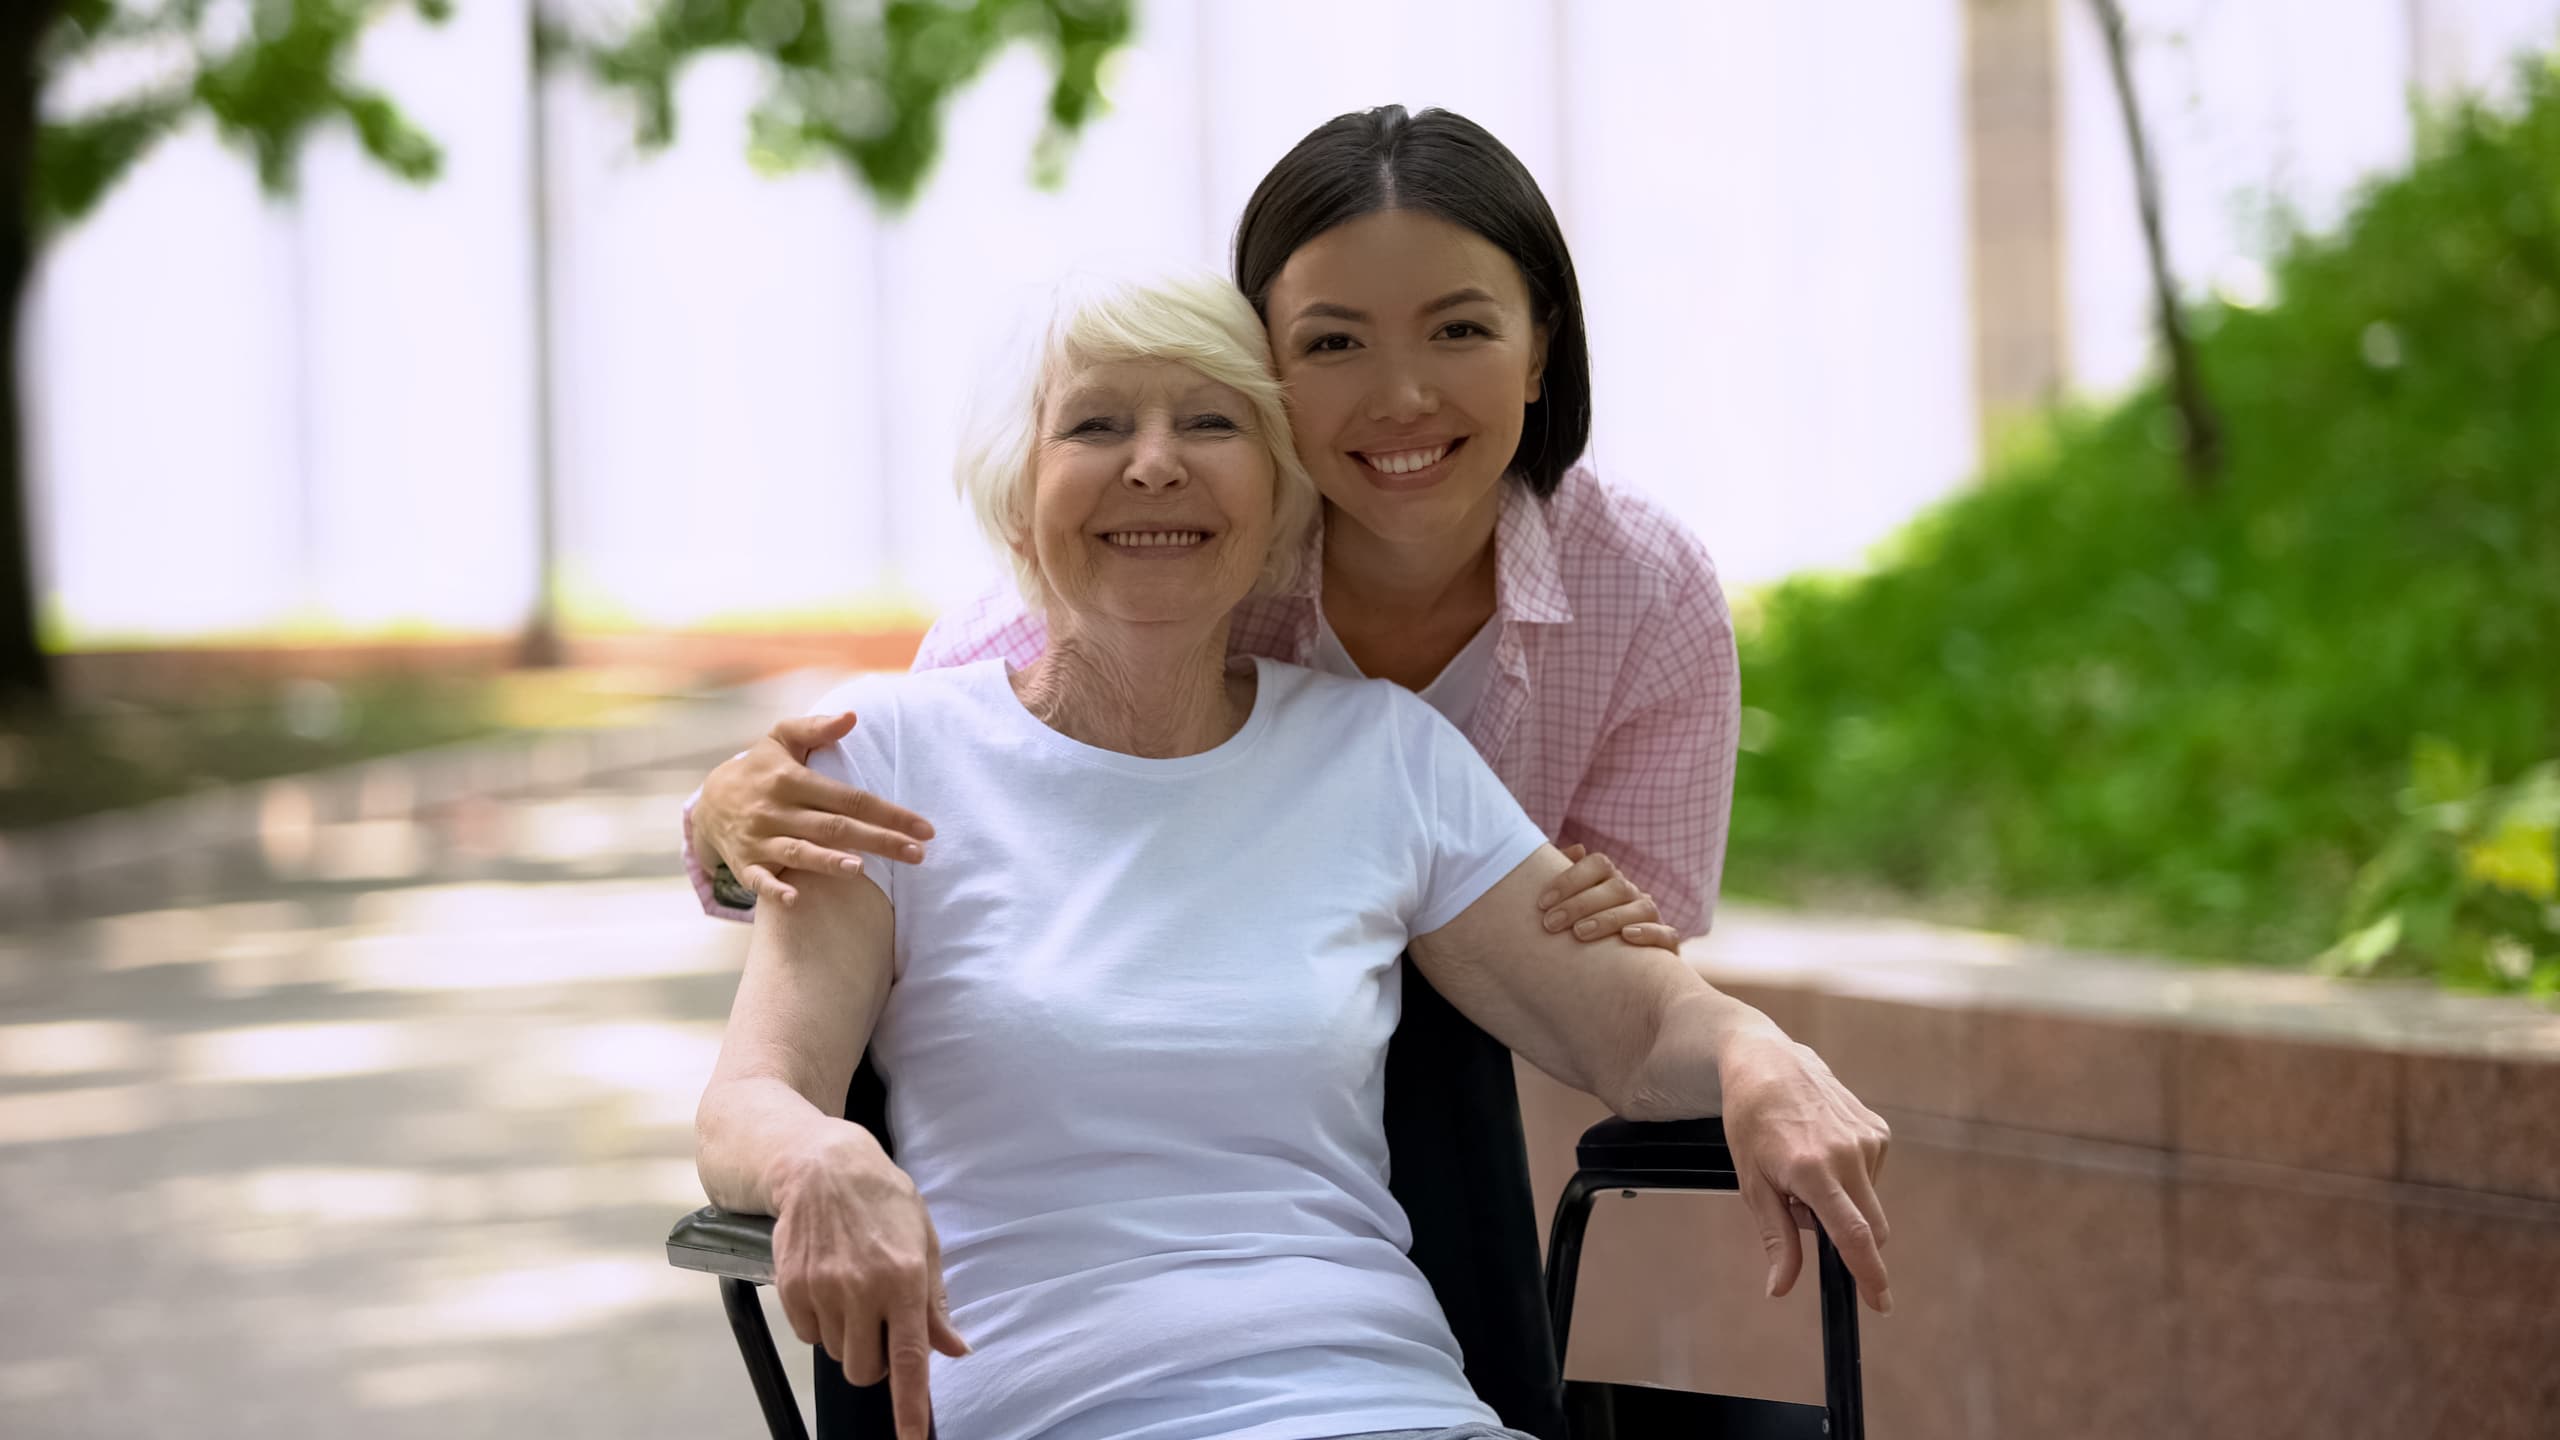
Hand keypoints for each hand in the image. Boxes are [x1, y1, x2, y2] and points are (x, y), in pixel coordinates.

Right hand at [698, 712, 936, 907]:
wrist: (707, 803)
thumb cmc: (760, 770)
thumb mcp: (781, 739)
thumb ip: (816, 729)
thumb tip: (852, 716)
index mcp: (792, 780)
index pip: (850, 797)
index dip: (888, 813)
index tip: (925, 828)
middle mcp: (777, 810)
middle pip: (835, 827)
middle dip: (878, 841)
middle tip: (918, 855)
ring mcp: (760, 839)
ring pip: (800, 852)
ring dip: (829, 862)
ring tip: (863, 870)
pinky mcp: (746, 865)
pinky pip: (759, 880)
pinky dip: (775, 891)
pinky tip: (796, 899)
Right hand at [769, 1129, 971, 1439]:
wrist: (821, 1166)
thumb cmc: (881, 1199)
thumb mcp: (924, 1239)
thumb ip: (936, 1302)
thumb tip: (955, 1348)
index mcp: (905, 1278)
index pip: (910, 1358)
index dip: (911, 1407)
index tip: (912, 1438)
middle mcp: (863, 1289)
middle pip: (866, 1369)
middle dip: (875, 1362)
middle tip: (880, 1325)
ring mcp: (823, 1290)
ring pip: (838, 1354)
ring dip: (849, 1338)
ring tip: (853, 1291)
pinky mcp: (791, 1288)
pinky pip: (809, 1335)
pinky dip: (820, 1323)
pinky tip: (827, 1284)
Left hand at [1534, 844, 1678, 948]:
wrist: (1610, 978)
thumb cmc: (1580, 934)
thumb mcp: (1566, 907)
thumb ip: (1562, 877)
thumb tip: (1577, 849)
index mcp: (1611, 882)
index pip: (1599, 864)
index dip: (1570, 878)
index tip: (1542, 903)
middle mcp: (1634, 896)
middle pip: (1616, 887)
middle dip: (1581, 903)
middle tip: (1551, 923)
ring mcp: (1653, 919)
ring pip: (1642, 908)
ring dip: (1609, 918)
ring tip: (1579, 933)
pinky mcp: (1666, 946)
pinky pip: (1667, 934)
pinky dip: (1649, 933)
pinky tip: (1626, 936)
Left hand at [1716, 1027, 1893, 1313]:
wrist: (1767, 1063)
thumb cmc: (1751, 1123)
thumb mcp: (1752, 1184)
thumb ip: (1776, 1238)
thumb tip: (1781, 1289)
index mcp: (1813, 1170)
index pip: (1853, 1235)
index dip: (1870, 1274)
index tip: (1881, 1303)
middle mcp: (1848, 1154)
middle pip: (1872, 1227)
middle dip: (1850, 1240)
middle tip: (1803, 1210)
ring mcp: (1868, 1140)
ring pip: (1869, 1203)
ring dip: (1843, 1204)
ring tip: (1804, 1171)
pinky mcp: (1878, 1130)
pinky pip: (1871, 1177)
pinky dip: (1849, 1179)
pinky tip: (1821, 1151)